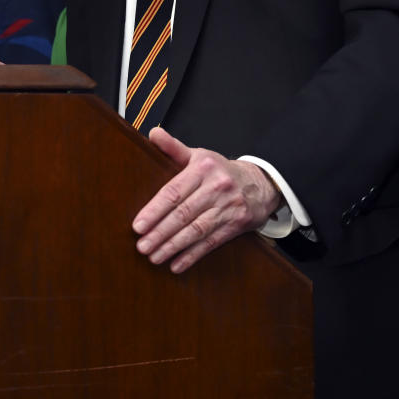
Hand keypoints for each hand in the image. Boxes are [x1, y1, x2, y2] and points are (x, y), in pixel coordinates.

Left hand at [132, 127, 281, 273]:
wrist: (261, 183)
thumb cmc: (220, 170)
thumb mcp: (199, 155)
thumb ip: (174, 148)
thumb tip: (153, 133)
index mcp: (203, 168)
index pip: (174, 191)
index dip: (154, 210)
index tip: (138, 225)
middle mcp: (216, 187)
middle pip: (183, 214)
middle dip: (160, 232)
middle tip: (141, 246)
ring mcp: (228, 207)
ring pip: (196, 230)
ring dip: (173, 246)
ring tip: (154, 257)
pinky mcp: (236, 225)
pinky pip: (211, 242)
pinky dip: (192, 255)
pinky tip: (176, 265)